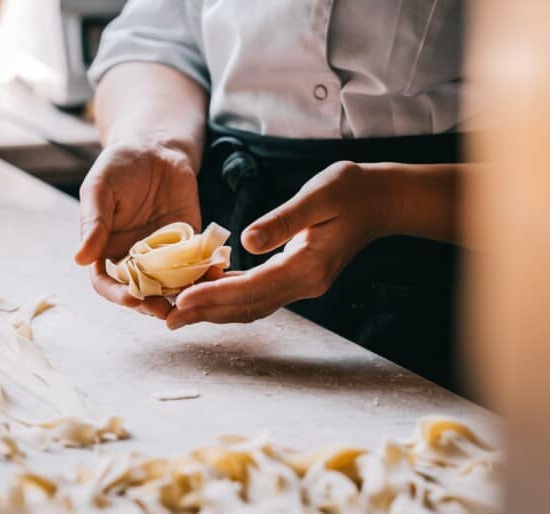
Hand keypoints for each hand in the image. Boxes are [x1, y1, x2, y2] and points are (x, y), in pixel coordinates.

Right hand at [75, 142, 200, 318]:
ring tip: (192, 301)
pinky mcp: (191, 241)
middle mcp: (136, 257)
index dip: (118, 295)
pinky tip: (216, 274)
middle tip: (165, 310)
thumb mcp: (100, 188)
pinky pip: (198, 263)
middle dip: (152, 305)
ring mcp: (165, 252)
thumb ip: (93, 222)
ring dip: (182, 296)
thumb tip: (79, 258)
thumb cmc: (120, 165)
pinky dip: (207, 271)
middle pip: (142, 292)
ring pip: (172, 284)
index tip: (132, 299)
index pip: (107, 283)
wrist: (156, 147)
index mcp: (108, 249)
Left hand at [166, 161, 394, 328]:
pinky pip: (260, 295)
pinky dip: (232, 297)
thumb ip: (283, 220)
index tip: (183, 300)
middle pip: (249, 306)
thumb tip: (246, 241)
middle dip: (207, 313)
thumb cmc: (351, 190)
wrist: (381, 201)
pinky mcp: (299, 278)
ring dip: (216, 311)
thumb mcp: (318, 195)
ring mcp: (304, 284)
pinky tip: (209, 292)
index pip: (254, 287)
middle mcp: (306, 283)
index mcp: (309, 265)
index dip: (216, 295)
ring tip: (180, 313)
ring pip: (253, 306)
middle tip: (168, 319)